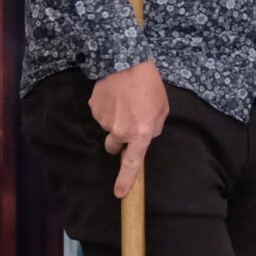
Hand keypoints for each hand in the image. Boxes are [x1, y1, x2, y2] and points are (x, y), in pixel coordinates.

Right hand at [90, 60, 167, 199]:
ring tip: (125, 100)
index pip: (133, 163)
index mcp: (141, 133)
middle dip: (119, 139)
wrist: (124, 62)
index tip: (120, 193)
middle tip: (129, 120)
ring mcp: (104, 121)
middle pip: (114, 146)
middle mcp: (120, 131)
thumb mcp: (162, 108)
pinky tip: (114, 95)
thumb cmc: (149, 85)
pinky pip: (100, 114)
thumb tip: (146, 136)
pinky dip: (107, 108)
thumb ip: (155, 127)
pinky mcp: (93, 109)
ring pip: (108, 127)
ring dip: (116, 118)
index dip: (126, 180)